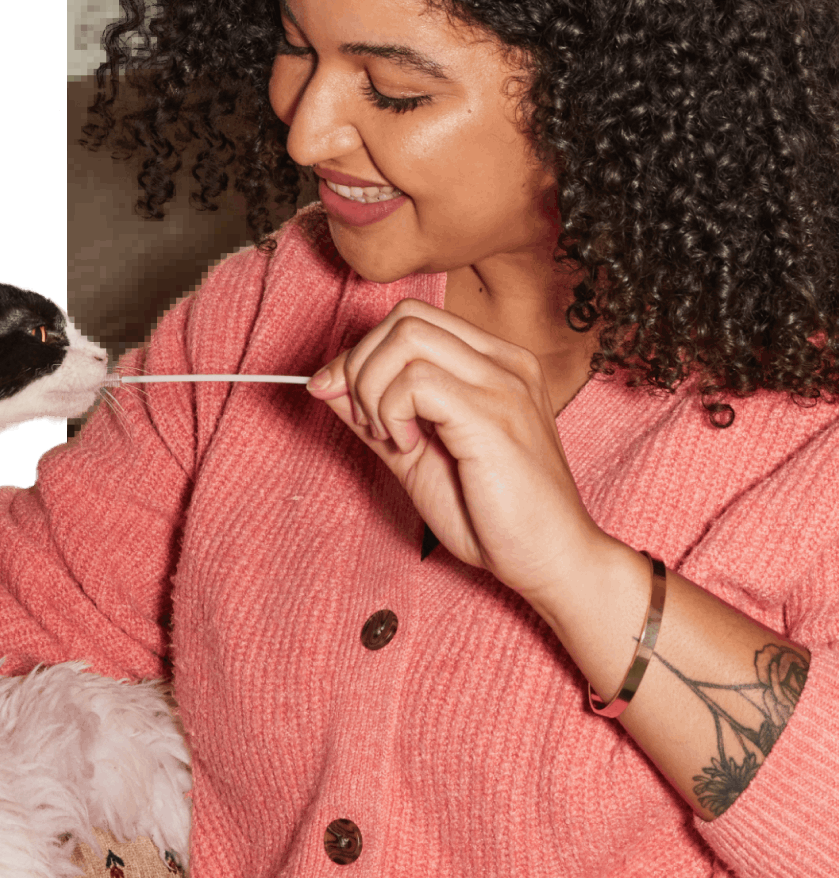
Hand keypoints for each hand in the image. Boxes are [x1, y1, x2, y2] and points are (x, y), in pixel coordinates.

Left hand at [306, 299, 602, 609]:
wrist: (552, 561)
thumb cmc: (494, 515)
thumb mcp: (416, 455)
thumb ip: (375, 414)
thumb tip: (325, 384)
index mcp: (492, 364)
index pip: (410, 319)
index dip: (361, 353)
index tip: (334, 394)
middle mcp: (503, 362)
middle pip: (405, 317)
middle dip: (360, 364)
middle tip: (365, 420)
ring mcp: (502, 383)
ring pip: (405, 337)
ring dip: (373, 387)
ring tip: (389, 436)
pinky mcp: (492, 415)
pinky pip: (416, 382)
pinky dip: (391, 411)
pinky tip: (406, 447)